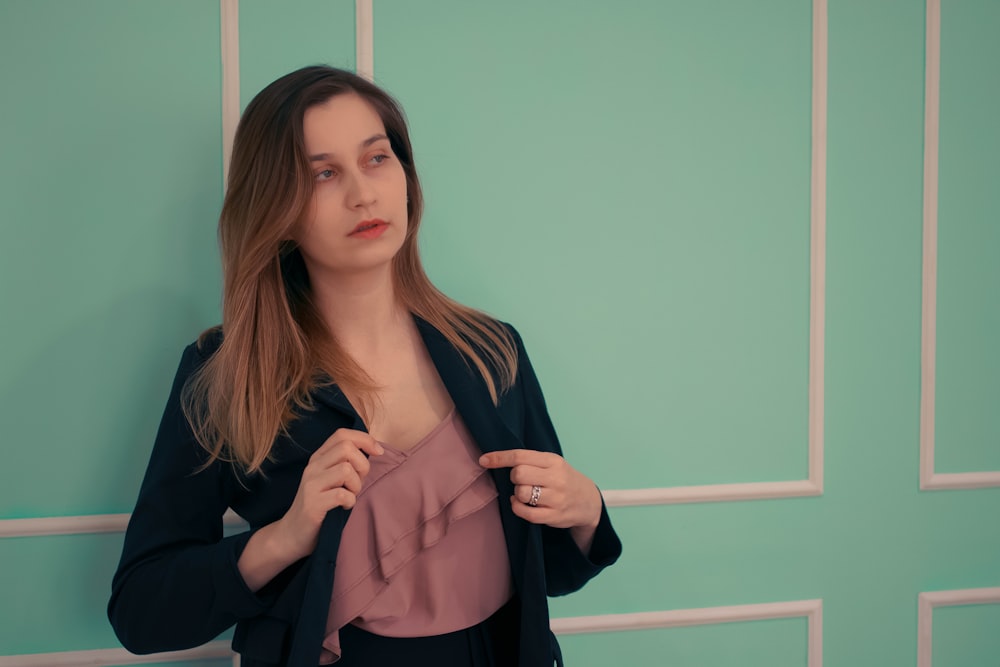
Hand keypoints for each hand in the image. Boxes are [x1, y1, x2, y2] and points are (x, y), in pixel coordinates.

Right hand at [275, 428, 382, 560]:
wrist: (292, 534)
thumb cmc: (320, 506)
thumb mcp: (331, 479)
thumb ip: (346, 463)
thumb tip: (375, 450)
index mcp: (318, 458)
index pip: (342, 435)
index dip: (365, 439)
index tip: (378, 452)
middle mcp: (313, 467)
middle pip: (346, 448)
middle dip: (363, 464)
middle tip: (359, 482)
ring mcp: (311, 485)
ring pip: (346, 469)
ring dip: (357, 485)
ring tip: (350, 496)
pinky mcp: (313, 504)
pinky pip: (342, 494)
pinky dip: (350, 501)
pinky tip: (344, 507)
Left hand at [479, 449, 601, 531]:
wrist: (588, 501)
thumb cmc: (563, 479)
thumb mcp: (552, 464)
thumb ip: (530, 461)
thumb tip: (494, 459)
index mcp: (553, 461)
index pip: (521, 456)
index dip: (499, 458)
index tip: (484, 460)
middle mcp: (556, 478)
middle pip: (519, 474)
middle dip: (514, 478)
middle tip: (520, 481)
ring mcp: (556, 498)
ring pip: (521, 494)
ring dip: (517, 494)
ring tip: (524, 494)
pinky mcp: (554, 516)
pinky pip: (526, 513)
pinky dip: (517, 508)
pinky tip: (520, 504)